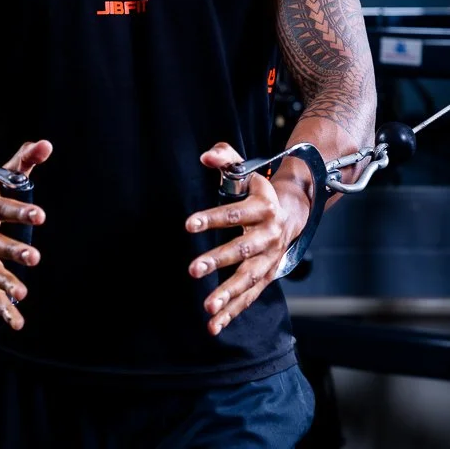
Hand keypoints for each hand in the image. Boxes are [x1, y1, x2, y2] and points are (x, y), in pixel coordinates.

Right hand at [0, 139, 51, 328]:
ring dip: (4, 282)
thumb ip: (25, 159)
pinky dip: (1, 308)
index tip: (41, 215)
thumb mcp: (3, 176)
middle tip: (35, 257)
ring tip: (23, 293)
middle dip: (11, 251)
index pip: (1, 207)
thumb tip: (47, 144)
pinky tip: (18, 322)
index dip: (19, 212)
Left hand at [186, 141, 305, 335]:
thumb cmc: (258, 190)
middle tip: (193, 269)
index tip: (188, 225)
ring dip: (229, 294)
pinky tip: (214, 325)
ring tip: (207, 307)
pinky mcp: (267, 275)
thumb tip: (205, 157)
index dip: (212, 218)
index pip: (235, 212)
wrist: (293, 211)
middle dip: (218, 260)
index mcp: (264, 206)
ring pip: (250, 279)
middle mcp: (270, 235)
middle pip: (244, 249)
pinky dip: (234, 312)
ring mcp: (271, 258)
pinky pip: (250, 296)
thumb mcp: (244, 169)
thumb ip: (224, 158)